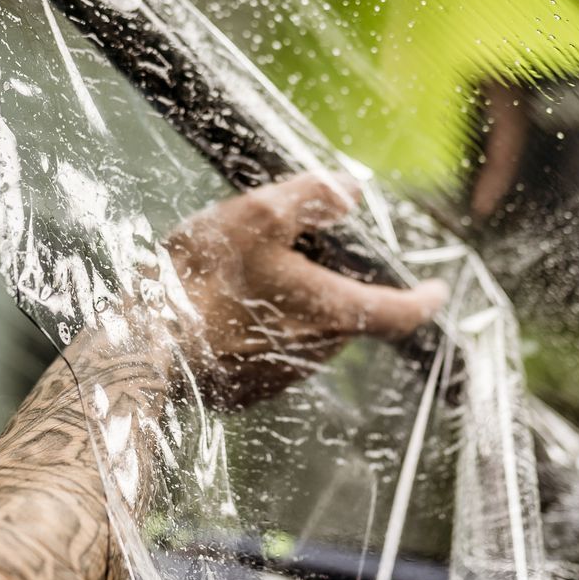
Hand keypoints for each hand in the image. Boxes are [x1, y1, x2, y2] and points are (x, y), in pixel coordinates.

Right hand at [164, 173, 447, 406]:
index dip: (424, 298)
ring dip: (290, 305)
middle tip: (290, 249)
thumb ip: (312, 196)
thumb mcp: (258, 216)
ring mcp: (281, 377)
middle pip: (344, 311)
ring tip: (241, 276)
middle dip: (330, 282)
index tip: (436, 290)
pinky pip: (268, 353)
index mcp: (335, 312)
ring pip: (305, 332)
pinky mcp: (248, 391)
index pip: (402, 312)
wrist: (142, 348)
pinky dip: (257, 330)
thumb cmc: (202, 281)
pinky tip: (219, 309)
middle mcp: (318, 353)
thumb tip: (352, 189)